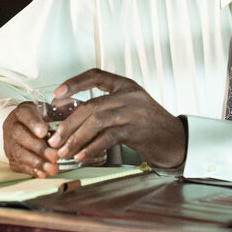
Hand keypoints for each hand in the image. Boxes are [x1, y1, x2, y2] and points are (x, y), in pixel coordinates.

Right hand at [2, 101, 60, 177]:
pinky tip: (43, 173)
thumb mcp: (47, 110)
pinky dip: (32, 170)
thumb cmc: (39, 119)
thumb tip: (70, 113)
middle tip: (55, 156)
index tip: (44, 132)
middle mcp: (12, 126)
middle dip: (39, 148)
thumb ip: (57, 112)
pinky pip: (19, 165)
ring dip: (37, 163)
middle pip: (21, 136)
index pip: (26, 115)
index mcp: (22, 112)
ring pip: (20, 154)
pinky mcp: (11, 158)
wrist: (23, 127)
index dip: (34, 124)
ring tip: (52, 168)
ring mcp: (9, 143)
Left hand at [47, 69, 186, 168]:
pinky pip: (107, 137)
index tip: (57, 94)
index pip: (96, 75)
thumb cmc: (150, 126)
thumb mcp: (129, 108)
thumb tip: (72, 118)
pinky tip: (81, 155)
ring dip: (76, 138)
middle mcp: (129, 95)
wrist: (176, 140)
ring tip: (64, 150)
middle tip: (54, 139)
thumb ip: (106, 108)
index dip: (74, 83)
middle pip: (91, 105)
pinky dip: (91, 147)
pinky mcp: (136, 130)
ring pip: (96, 121)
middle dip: (68, 124)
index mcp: (126, 85)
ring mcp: (133, 112)